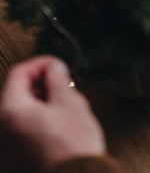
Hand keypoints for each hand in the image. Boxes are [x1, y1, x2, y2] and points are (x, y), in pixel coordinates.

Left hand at [0, 56, 105, 171]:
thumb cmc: (71, 148)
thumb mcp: (69, 103)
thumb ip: (57, 79)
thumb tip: (53, 68)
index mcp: (11, 111)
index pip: (19, 73)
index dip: (40, 64)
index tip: (56, 65)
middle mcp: (3, 128)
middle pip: (18, 93)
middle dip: (42, 85)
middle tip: (64, 85)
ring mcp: (8, 145)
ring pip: (23, 112)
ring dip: (43, 104)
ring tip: (67, 108)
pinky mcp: (17, 158)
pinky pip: (25, 130)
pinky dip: (40, 121)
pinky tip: (61, 126)